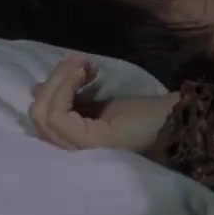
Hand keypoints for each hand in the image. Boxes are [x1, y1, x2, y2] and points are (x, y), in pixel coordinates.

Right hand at [29, 55, 178, 153]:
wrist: (177, 121)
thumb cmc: (145, 117)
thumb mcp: (100, 108)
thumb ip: (71, 103)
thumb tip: (36, 89)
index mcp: (75, 145)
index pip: (41, 121)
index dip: (49, 91)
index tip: (73, 68)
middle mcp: (73, 152)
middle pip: (38, 119)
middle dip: (53, 83)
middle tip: (75, 62)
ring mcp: (79, 150)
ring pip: (44, 117)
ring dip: (58, 82)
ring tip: (80, 65)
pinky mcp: (89, 143)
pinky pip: (59, 116)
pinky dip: (64, 89)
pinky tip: (81, 73)